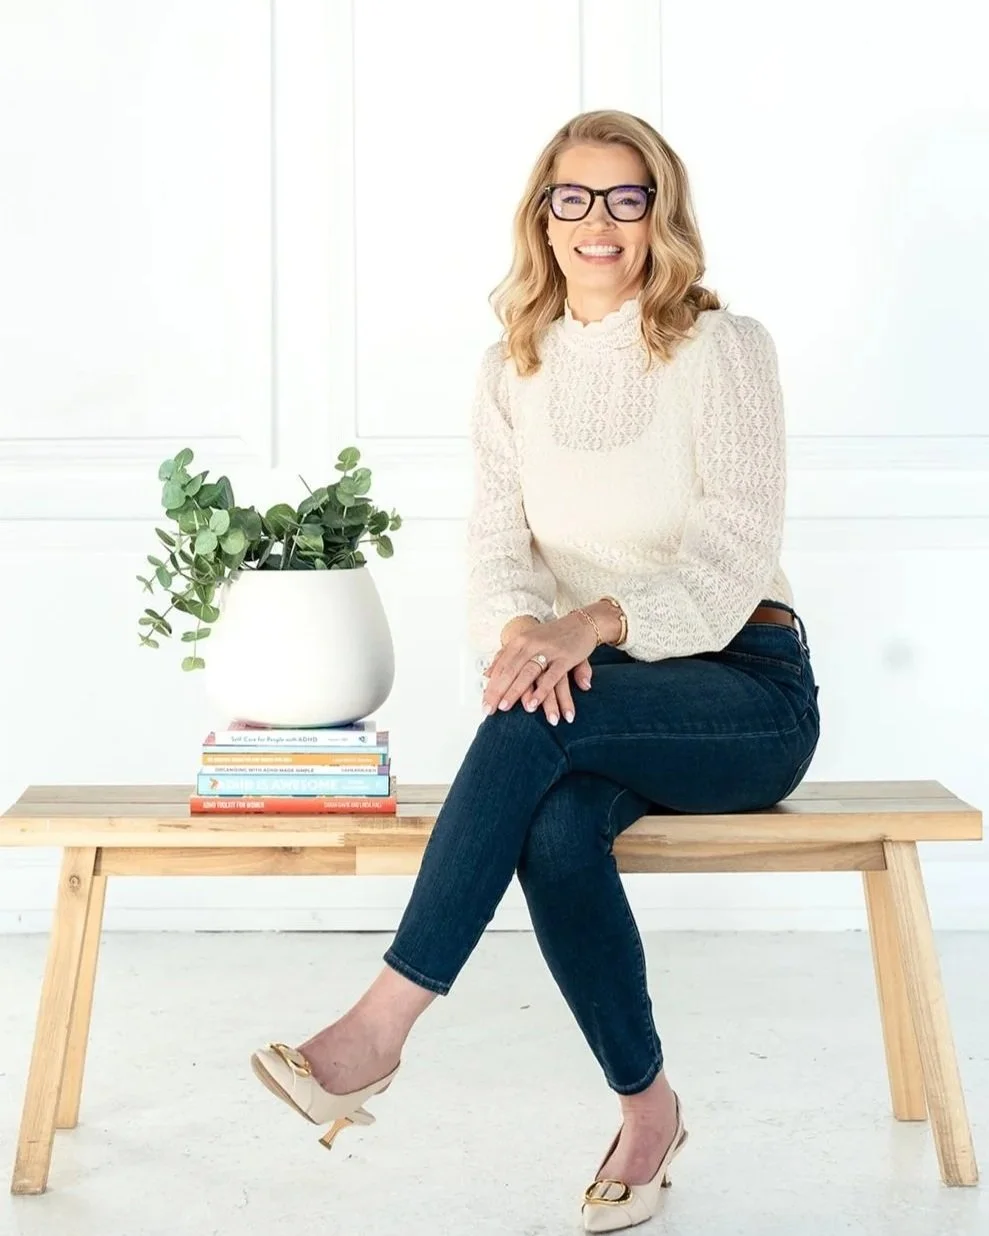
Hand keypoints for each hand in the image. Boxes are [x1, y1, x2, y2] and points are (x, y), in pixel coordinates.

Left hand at [481, 612, 596, 723]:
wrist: (582, 623)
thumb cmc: (551, 636)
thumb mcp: (525, 642)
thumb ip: (505, 656)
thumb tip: (486, 673)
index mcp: (519, 641)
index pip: (500, 666)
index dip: (491, 686)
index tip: (484, 703)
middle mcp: (530, 644)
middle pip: (509, 671)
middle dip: (497, 691)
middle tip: (488, 710)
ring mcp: (548, 651)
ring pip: (527, 673)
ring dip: (515, 692)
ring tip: (505, 708)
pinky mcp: (565, 658)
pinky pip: (551, 677)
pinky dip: (541, 691)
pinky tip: (534, 704)